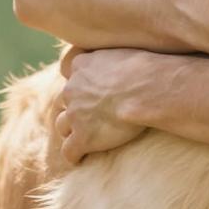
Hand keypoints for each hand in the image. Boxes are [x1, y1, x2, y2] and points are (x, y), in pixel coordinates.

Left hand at [56, 47, 149, 163]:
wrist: (146, 89)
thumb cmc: (143, 68)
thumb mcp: (124, 51)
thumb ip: (110, 56)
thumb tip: (118, 62)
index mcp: (82, 64)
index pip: (70, 69)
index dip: (82, 79)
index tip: (94, 85)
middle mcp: (72, 88)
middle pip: (65, 99)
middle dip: (76, 106)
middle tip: (93, 112)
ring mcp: (74, 114)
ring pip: (62, 125)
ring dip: (72, 130)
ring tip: (86, 135)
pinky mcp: (82, 138)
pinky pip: (69, 151)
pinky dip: (75, 155)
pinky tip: (83, 157)